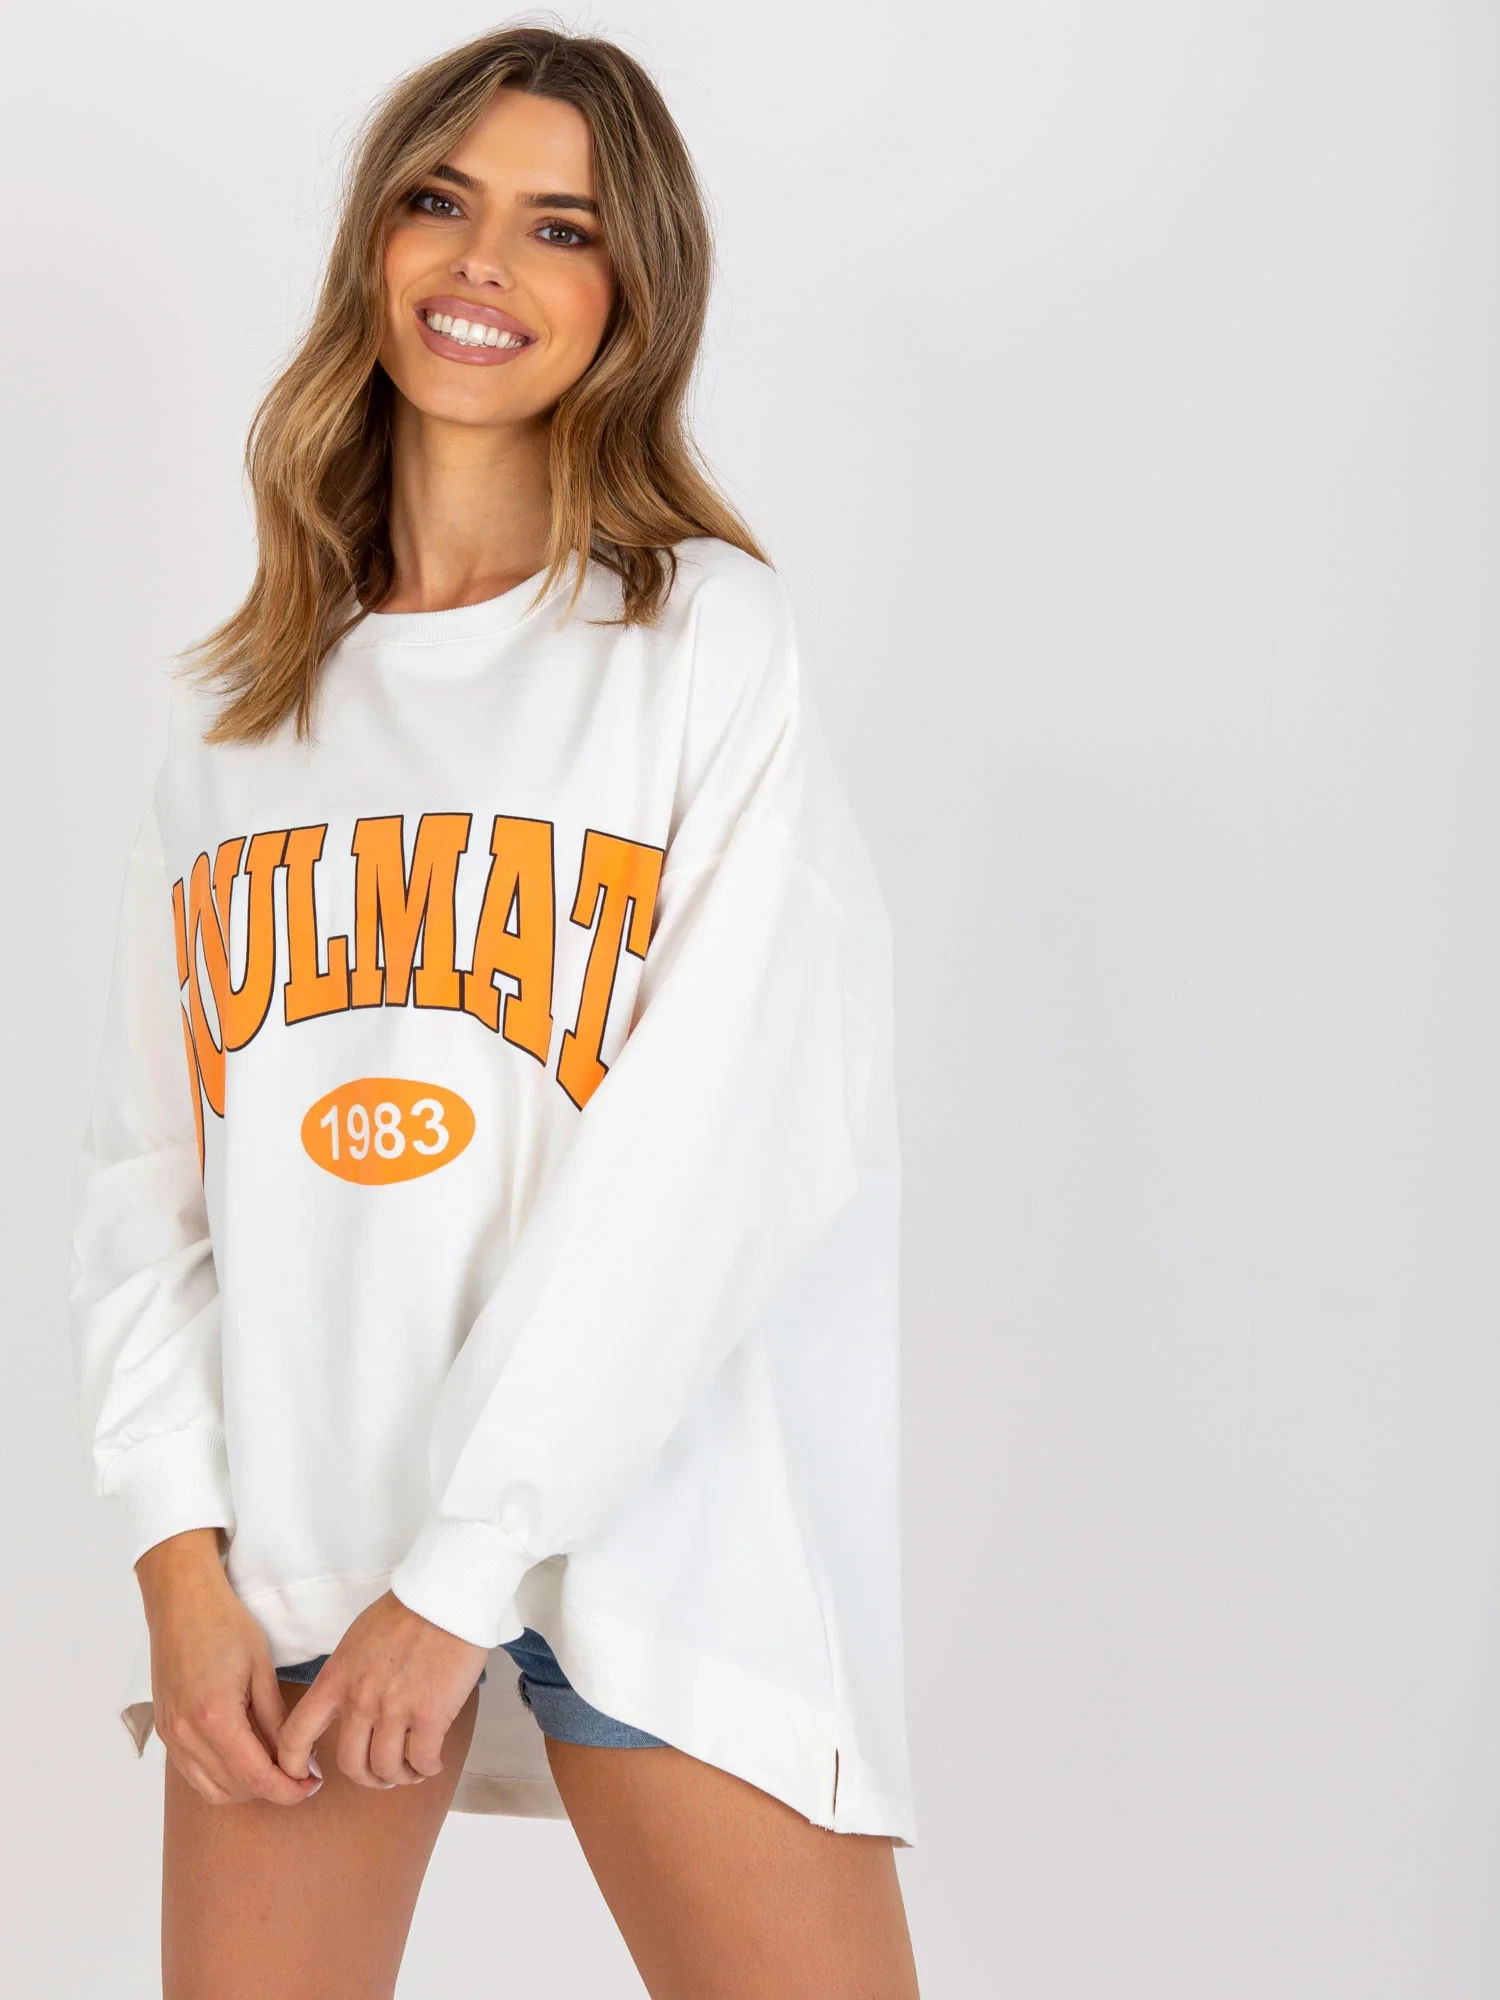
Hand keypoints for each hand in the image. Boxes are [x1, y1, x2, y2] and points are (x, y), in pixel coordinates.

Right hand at [136, 1527, 322, 1808]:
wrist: (181, 1603)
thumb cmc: (224, 1625)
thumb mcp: (261, 1670)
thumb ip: (276, 1721)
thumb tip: (297, 1759)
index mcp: (216, 1717)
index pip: (256, 1778)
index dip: (288, 1790)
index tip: (310, 1785)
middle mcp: (188, 1734)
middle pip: (235, 1790)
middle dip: (271, 1790)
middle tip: (300, 1774)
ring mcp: (171, 1736)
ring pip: (212, 1790)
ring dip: (246, 1789)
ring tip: (275, 1767)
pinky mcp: (165, 1731)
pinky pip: (194, 1774)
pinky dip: (221, 1778)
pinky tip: (244, 1758)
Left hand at [273, 1590, 488, 1790]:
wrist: (447, 1599)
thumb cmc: (406, 1614)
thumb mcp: (356, 1642)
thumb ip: (344, 1678)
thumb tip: (343, 1708)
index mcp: (336, 1679)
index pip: (295, 1736)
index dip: (294, 1767)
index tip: (308, 1778)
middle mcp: (359, 1700)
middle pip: (349, 1764)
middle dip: (367, 1777)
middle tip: (382, 1774)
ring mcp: (394, 1710)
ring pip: (386, 1769)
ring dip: (399, 1776)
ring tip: (411, 1768)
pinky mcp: (429, 1716)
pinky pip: (421, 1761)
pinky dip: (426, 1768)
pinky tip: (432, 1760)